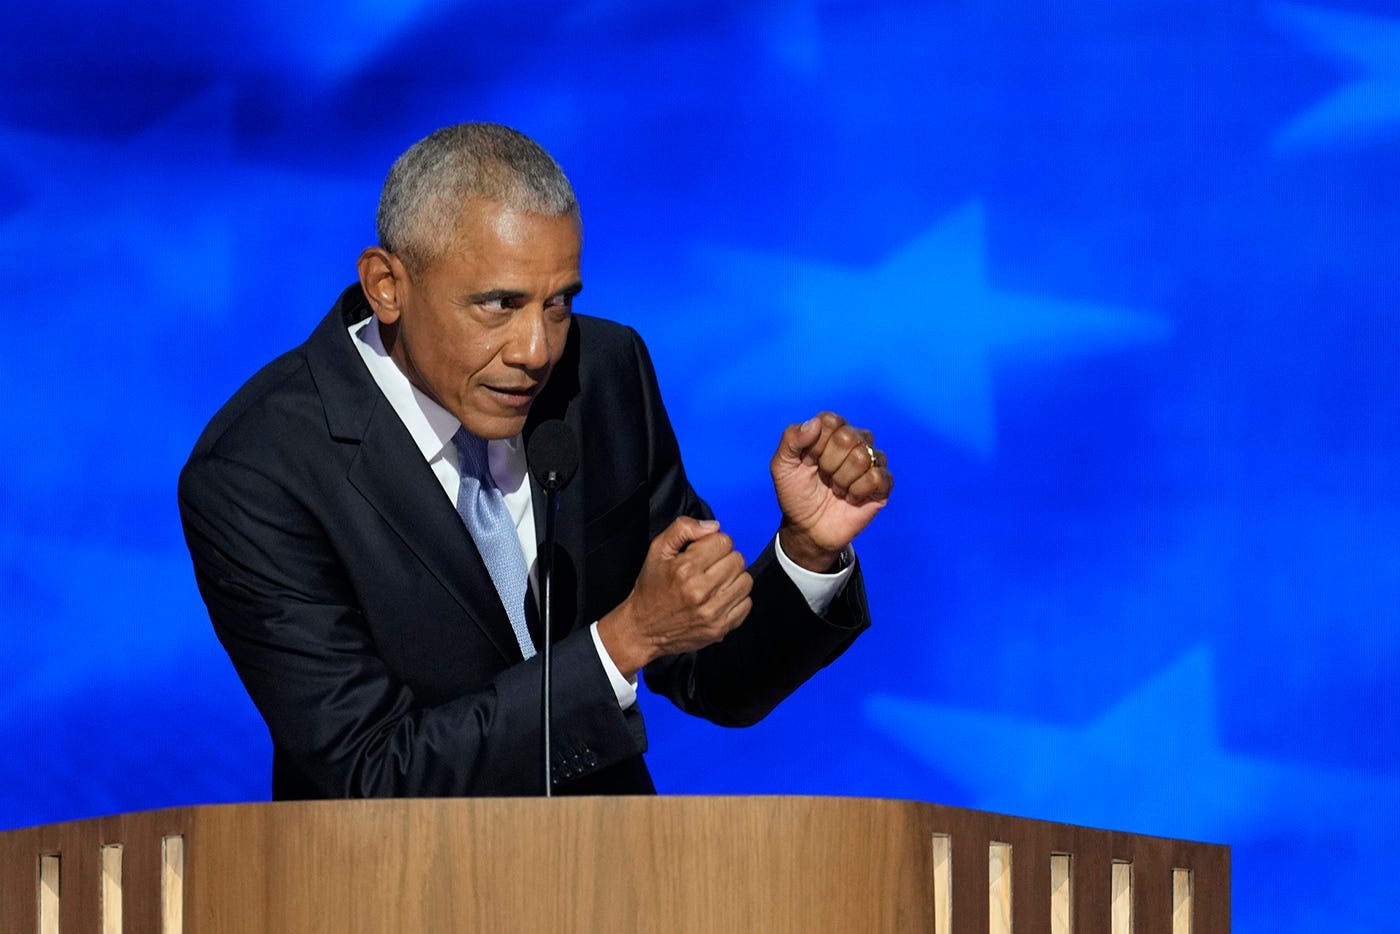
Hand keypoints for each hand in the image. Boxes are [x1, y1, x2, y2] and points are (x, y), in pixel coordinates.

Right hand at [596, 516, 752, 677]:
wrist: (643, 629)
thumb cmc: (651, 589)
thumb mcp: (657, 550)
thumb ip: (683, 529)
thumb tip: (714, 526)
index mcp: (684, 569)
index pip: (724, 541)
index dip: (715, 543)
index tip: (704, 552)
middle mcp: (700, 591)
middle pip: (737, 560)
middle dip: (725, 559)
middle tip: (710, 567)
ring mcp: (712, 612)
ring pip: (746, 581)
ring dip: (733, 578)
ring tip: (716, 582)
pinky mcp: (720, 628)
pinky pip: (746, 604)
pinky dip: (736, 599)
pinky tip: (719, 598)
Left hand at [771, 412, 892, 571]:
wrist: (807, 528)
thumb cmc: (795, 494)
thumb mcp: (782, 466)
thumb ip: (791, 439)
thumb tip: (814, 423)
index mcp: (832, 431)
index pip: (831, 421)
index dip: (816, 444)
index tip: (808, 461)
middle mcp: (855, 441)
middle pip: (848, 437)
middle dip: (828, 464)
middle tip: (824, 478)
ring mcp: (872, 461)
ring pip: (863, 457)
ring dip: (842, 480)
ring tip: (836, 489)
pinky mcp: (883, 484)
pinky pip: (877, 477)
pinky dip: (858, 491)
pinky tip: (851, 498)